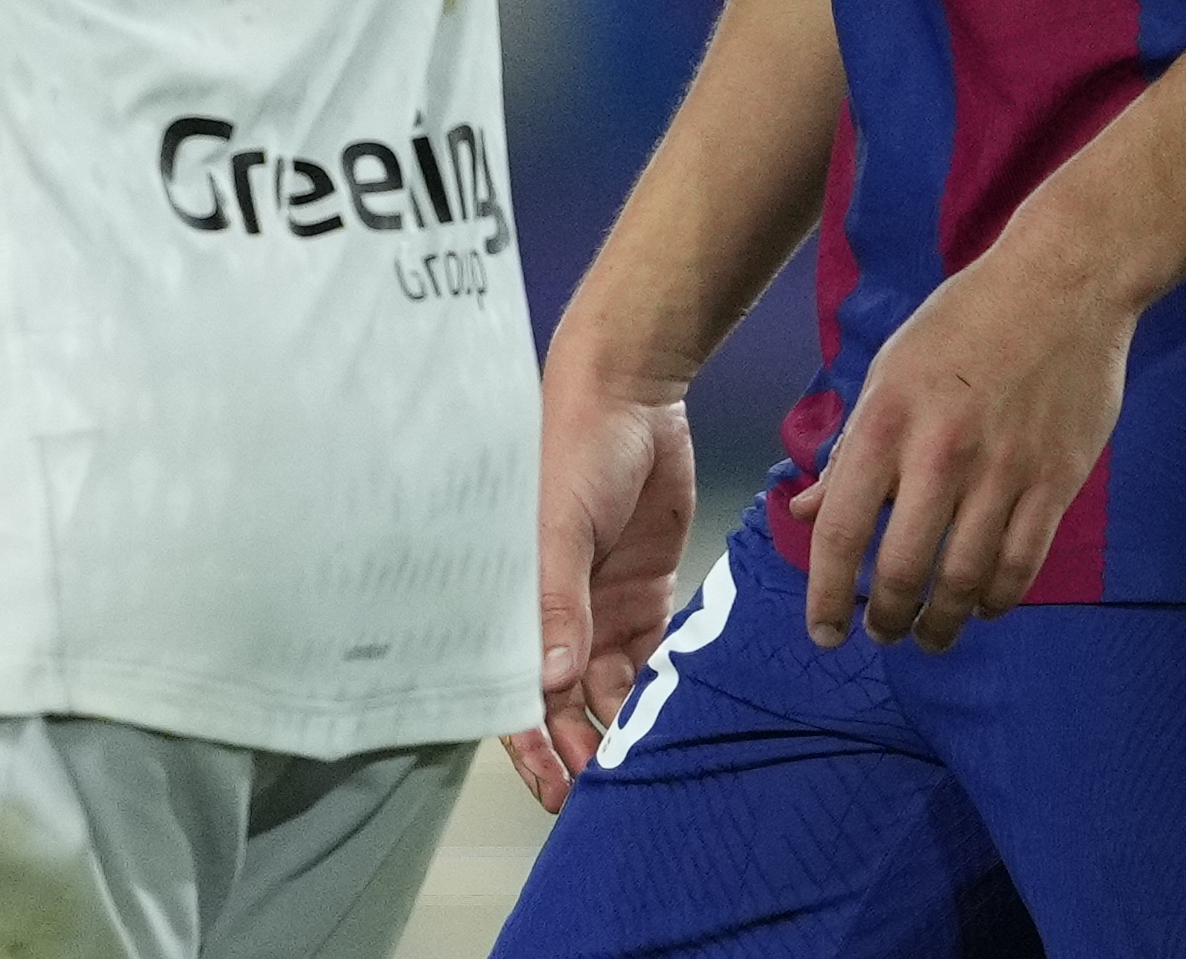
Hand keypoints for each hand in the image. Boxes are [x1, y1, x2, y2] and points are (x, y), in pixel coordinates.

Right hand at [499, 362, 700, 813]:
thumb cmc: (571, 449)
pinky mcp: (646, 593)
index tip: (551, 786)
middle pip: (561, 700)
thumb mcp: (559, 525)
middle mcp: (555, 613)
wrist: (631, 392)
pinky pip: (650, 656)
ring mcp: (600, 607)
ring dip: (622, 723)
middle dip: (578, 747)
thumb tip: (551, 683)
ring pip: (607, 687)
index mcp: (514, 599)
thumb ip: (558, 602)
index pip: (510, 685)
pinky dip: (659, 687)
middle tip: (603, 793)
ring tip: (646, 763)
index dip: (527, 741)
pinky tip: (675, 717)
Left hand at [787, 247, 1136, 650]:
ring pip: (964, 581)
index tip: (823, 634)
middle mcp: (941, 454)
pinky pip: (1021, 564)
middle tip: (883, 634)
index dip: (826, 596)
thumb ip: (851, 448)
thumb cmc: (964, 322)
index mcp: (886, 422)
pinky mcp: (1056, 481)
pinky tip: (981, 606)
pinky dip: (996, 600)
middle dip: (886, 619)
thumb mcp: (888, 370)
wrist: (1064, 284)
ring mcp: (1004, 472)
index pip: (842, 531)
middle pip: (903, 571)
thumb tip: (809, 511)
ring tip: (929, 636)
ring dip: (942, 624)